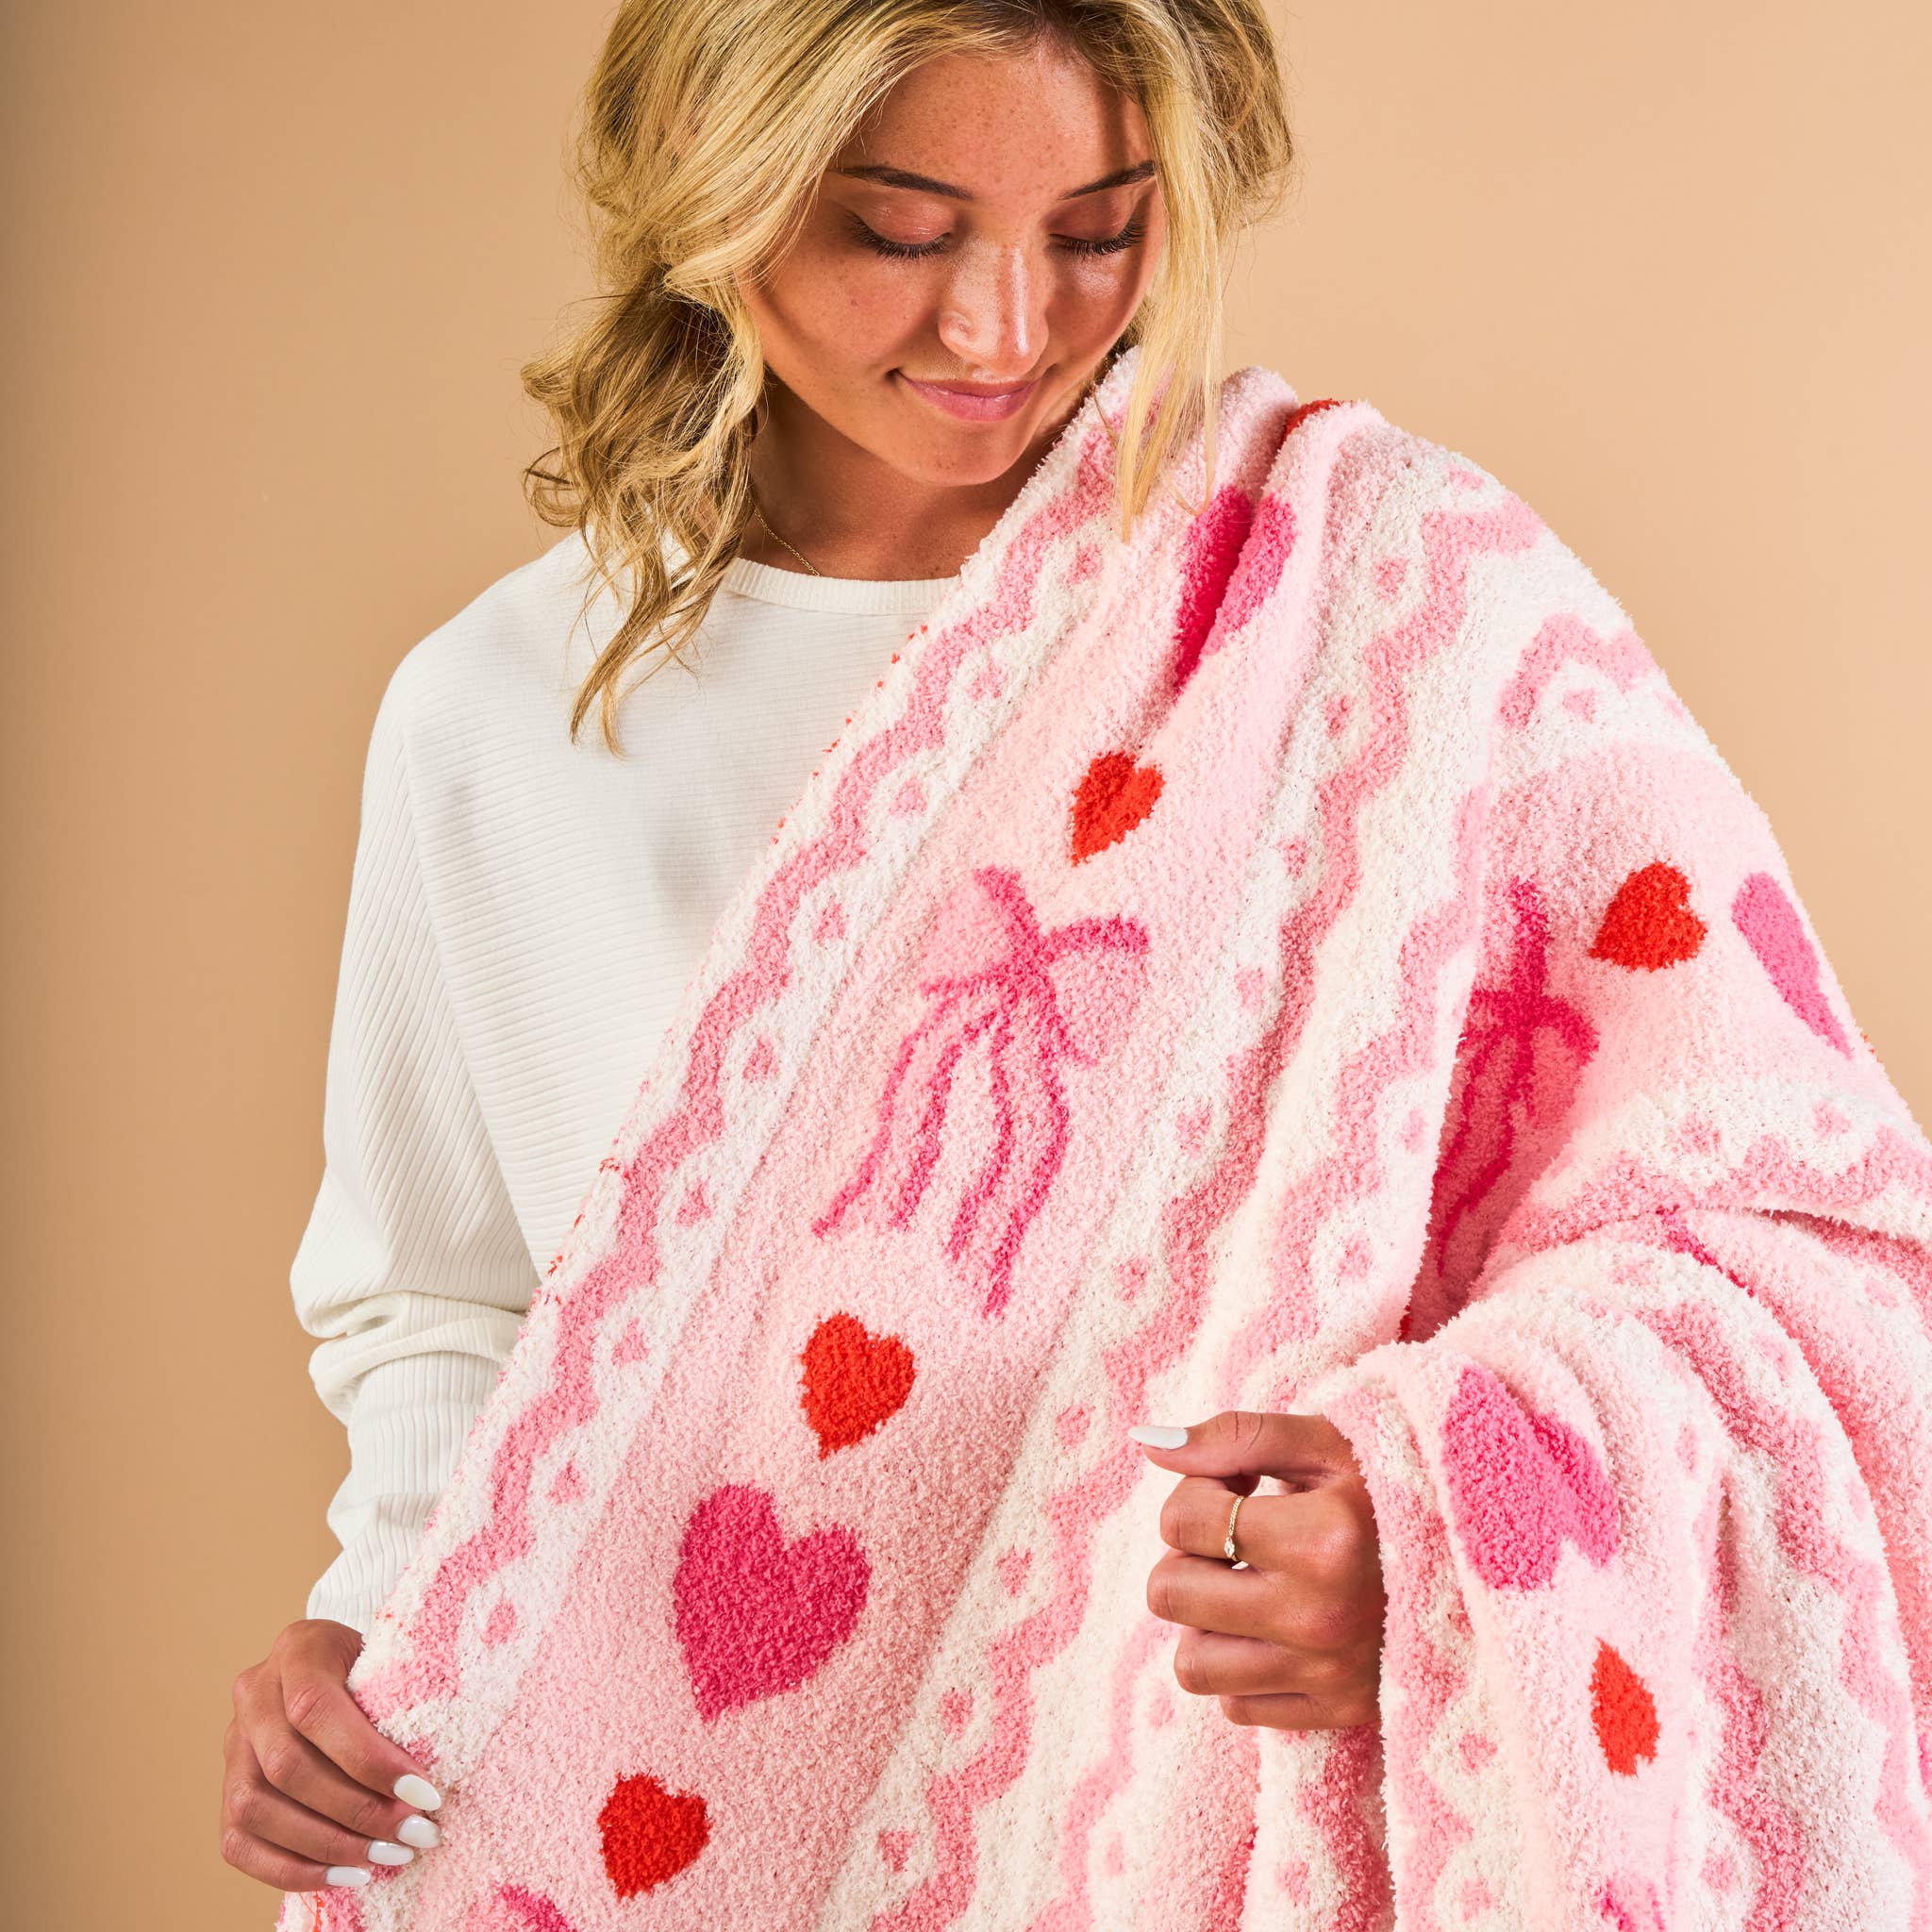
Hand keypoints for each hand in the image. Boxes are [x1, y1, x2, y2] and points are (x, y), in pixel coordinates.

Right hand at [223, 1618, 444, 1891]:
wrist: (334, 1664)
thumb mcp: (390, 1657)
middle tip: (416, 1834)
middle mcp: (254, 1694)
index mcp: (297, 1649)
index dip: (368, 1759)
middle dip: (358, 1810)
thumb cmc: (376, 1665)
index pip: (315, 1709)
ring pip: (258, 1810)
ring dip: (329, 1845)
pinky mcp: (226, 1792)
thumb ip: (402, 1695)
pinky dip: (294, 1870)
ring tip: (389, 1857)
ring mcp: (233, 1745)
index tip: (425, 1794)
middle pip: (287, 1767)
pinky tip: (348, 1876)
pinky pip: (241, 1845)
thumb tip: (439, 1763)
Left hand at [1132, 1409, 1384, 1730]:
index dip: (1198, 1491)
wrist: (1487, 1552)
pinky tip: (1277, 1627)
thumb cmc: (1395, 1482)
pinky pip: (1236, 1707)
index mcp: (1321, 1538)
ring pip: (1191, 1664)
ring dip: (1206, 1621)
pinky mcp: (1340, 1712)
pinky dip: (1241, 1669)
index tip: (1241, 1487)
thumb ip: (1235, 1436)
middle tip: (1236, 1537)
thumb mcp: (1326, 1441)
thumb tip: (1146, 1444)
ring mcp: (1330, 1672)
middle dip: (1189, 1556)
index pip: (1181, 1519)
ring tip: (1250, 1585)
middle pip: (1169, 1594)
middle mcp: (1320, 1615)